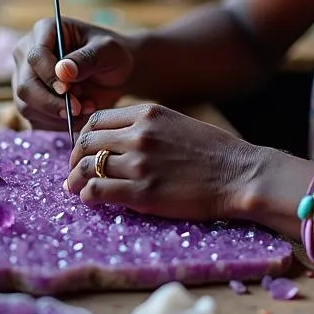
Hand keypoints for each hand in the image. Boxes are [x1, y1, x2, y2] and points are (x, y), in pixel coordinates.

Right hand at [12, 17, 134, 130]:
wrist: (115, 74)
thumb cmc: (111, 54)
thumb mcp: (107, 51)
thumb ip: (86, 59)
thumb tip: (62, 71)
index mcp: (45, 31)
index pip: (35, 56)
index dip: (49, 76)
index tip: (67, 89)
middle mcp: (27, 53)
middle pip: (25, 85)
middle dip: (51, 102)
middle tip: (78, 108)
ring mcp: (25, 79)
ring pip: (26, 105)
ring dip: (57, 114)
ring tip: (86, 107)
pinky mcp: (31, 102)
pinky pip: (36, 120)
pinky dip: (58, 124)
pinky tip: (79, 115)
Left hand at [65, 103, 254, 219]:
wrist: (239, 175)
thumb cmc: (212, 151)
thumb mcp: (176, 123)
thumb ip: (145, 126)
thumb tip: (116, 139)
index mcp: (147, 114)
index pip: (96, 120)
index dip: (84, 136)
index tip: (84, 149)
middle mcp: (139, 135)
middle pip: (87, 142)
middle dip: (75, 158)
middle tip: (74, 171)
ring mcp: (140, 164)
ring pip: (88, 167)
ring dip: (76, 179)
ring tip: (75, 187)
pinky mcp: (143, 193)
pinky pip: (98, 191)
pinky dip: (88, 195)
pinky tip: (90, 198)